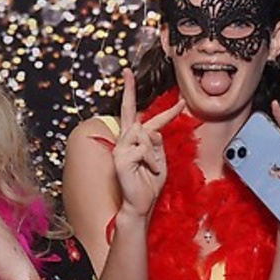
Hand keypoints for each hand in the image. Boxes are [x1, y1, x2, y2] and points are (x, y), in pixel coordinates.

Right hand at [112, 69, 167, 219]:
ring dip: (154, 153)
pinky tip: (148, 171)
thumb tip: (152, 130)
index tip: (130, 75)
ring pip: (143, 134)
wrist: (140, 204)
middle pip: (135, 117)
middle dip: (134, 95)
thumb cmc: (149, 183)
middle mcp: (124, 141)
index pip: (137, 115)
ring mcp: (120, 149)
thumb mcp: (159, 160)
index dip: (135, 96)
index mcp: (134, 140)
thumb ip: (157, 144)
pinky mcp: (119, 159)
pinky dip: (151, 161)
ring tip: (152, 168)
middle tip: (130, 76)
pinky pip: (143, 149)